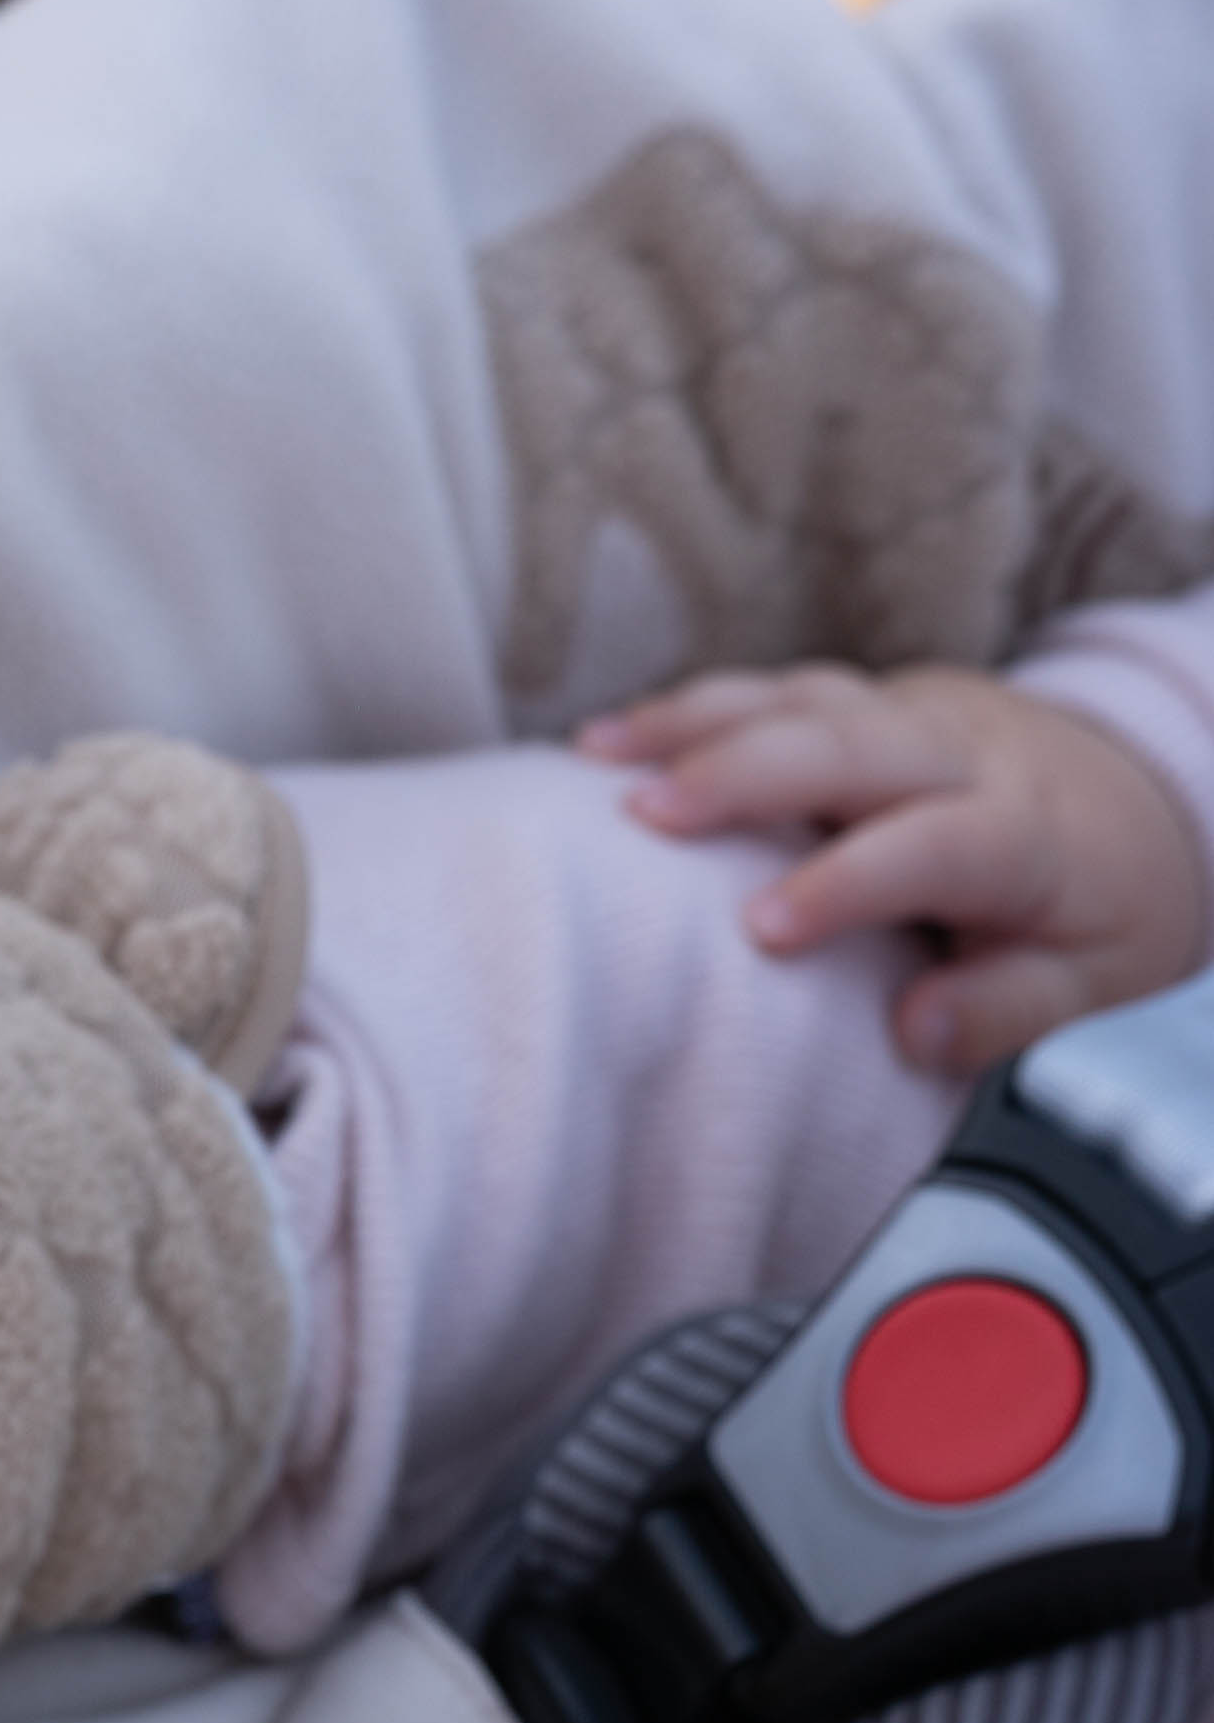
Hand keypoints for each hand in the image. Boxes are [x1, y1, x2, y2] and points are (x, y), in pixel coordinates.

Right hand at [578, 661, 1209, 1072]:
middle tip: (645, 815)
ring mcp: (901, 713)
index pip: (935, 843)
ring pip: (796, 698)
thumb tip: (913, 1030)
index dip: (850, 881)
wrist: (1126, 795)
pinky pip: (769, 691)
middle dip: (742, 770)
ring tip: (597, 758)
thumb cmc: (1092, 909)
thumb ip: (1009, 1011)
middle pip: (847, 741)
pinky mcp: (858, 702)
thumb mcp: (1095, 981)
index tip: (762, 929)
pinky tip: (607, 741)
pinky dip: (686, 710)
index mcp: (1021, 830)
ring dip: (692, 722)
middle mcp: (956, 752)